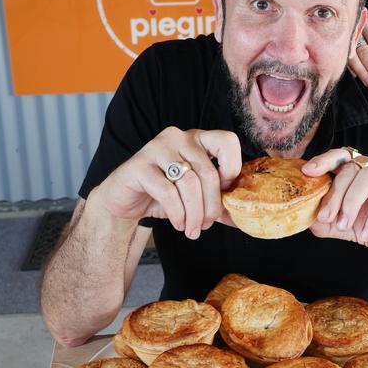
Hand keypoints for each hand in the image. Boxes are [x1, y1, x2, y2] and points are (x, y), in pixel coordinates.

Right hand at [89, 127, 241, 239]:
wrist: (125, 201)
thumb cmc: (164, 195)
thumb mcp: (196, 197)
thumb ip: (218, 202)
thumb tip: (242, 218)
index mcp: (198, 139)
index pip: (227, 141)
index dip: (232, 169)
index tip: (224, 194)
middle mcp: (179, 137)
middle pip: (209, 172)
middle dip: (211, 206)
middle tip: (206, 225)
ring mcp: (157, 148)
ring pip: (189, 183)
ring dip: (194, 214)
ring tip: (192, 230)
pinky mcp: (140, 165)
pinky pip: (168, 192)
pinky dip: (177, 213)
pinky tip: (178, 224)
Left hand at [303, 149, 367, 263]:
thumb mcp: (351, 228)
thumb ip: (330, 223)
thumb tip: (308, 220)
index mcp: (362, 170)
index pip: (340, 157)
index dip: (324, 161)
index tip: (307, 171)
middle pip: (350, 169)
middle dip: (335, 194)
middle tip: (327, 217)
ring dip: (353, 203)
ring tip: (346, 227)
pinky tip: (366, 235)